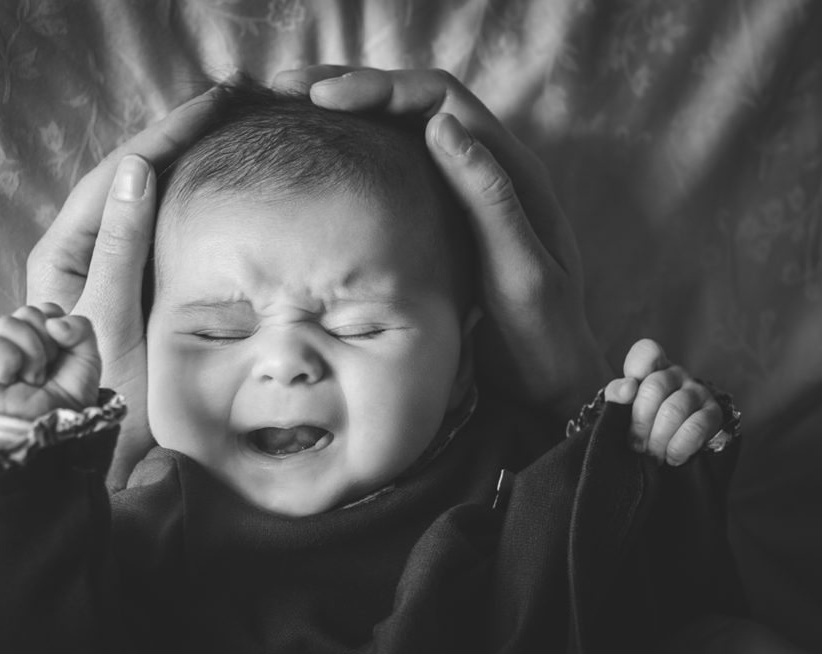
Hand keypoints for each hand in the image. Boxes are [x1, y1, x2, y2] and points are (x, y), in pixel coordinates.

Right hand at [0, 304, 99, 420]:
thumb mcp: (88, 356)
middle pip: (26, 312)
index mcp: (38, 336)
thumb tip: (52, 322)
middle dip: (47, 341)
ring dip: (30, 352)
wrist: (59, 426)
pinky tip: (12, 379)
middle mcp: (13, 342)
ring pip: (5, 323)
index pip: (44, 309)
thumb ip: (80, 328)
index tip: (64, 350)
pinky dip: (7, 359)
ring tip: (34, 377)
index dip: (59, 325)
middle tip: (48, 368)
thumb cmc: (70, 394)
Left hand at [26, 86, 222, 489]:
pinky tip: (215, 180)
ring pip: (146, 196)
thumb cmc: (96, 395)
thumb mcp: (109, 318)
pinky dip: (186, 196)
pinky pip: (158, 226)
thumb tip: (138, 169)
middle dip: (179, 134)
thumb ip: (119, 246)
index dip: (167, 133)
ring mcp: (107, 265)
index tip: (215, 102)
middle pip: (131, 174)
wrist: (87, 451)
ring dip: (185, 158)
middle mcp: (81, 249)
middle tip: (232, 99)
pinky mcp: (132, 284)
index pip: (120, 172)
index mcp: (66, 251)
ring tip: (229, 125)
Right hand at [272, 66, 611, 420]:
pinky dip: (357, 151)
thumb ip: (489, 200)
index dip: (382, 88)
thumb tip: (441, 126)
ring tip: (290, 108)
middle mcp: (489, 169)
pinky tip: (319, 158)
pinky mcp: (445, 219)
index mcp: (513, 171)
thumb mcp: (520, 273)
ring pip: (403, 131)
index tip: (325, 97)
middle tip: (287, 87)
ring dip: (351, 113)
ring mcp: (465, 193)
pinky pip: (398, 168)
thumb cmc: (541, 337)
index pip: (441, 100)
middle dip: (355, 86)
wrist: (552, 382)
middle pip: (417, 102)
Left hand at [604, 339, 722, 465]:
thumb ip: (617, 394)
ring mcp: (697, 392)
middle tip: (634, 444)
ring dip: (657, 439)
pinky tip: (671, 456)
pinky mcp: (713, 414)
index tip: (628, 393)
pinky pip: (695, 428)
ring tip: (650, 455)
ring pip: (673, 411)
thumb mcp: (622, 407)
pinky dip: (678, 447)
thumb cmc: (642, 421)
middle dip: (639, 422)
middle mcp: (676, 374)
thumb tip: (627, 388)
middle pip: (654, 388)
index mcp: (651, 366)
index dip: (636, 369)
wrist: (669, 445)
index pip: (647, 351)